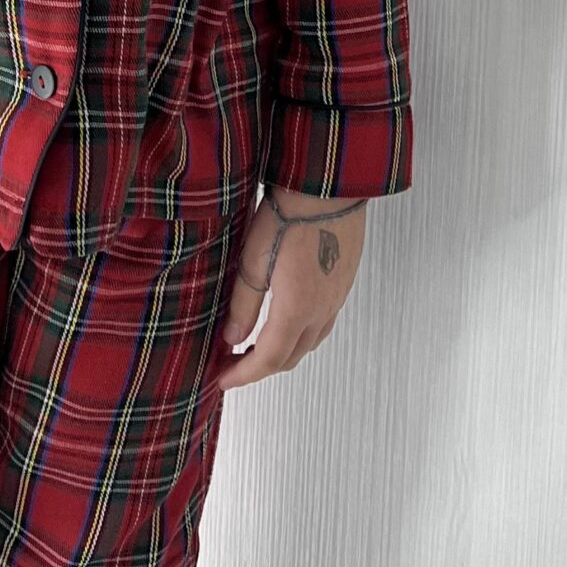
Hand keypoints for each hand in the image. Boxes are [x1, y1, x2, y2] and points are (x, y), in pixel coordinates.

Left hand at [213, 185, 368, 391]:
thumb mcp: (253, 259)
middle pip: (290, 358)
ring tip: (255, 345)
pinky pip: (323, 324)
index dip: (243, 375)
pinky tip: (286, 321)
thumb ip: (243, 304)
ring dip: (282, 353)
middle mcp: (321, 310)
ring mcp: (337, 298)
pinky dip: (300, 335)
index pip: (268, 360)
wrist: (328, 186)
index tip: (222, 379)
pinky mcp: (343, 283)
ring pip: (309, 343)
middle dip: (259, 368)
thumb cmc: (290, 214)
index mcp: (296, 309)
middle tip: (232, 363)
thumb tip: (232, 338)